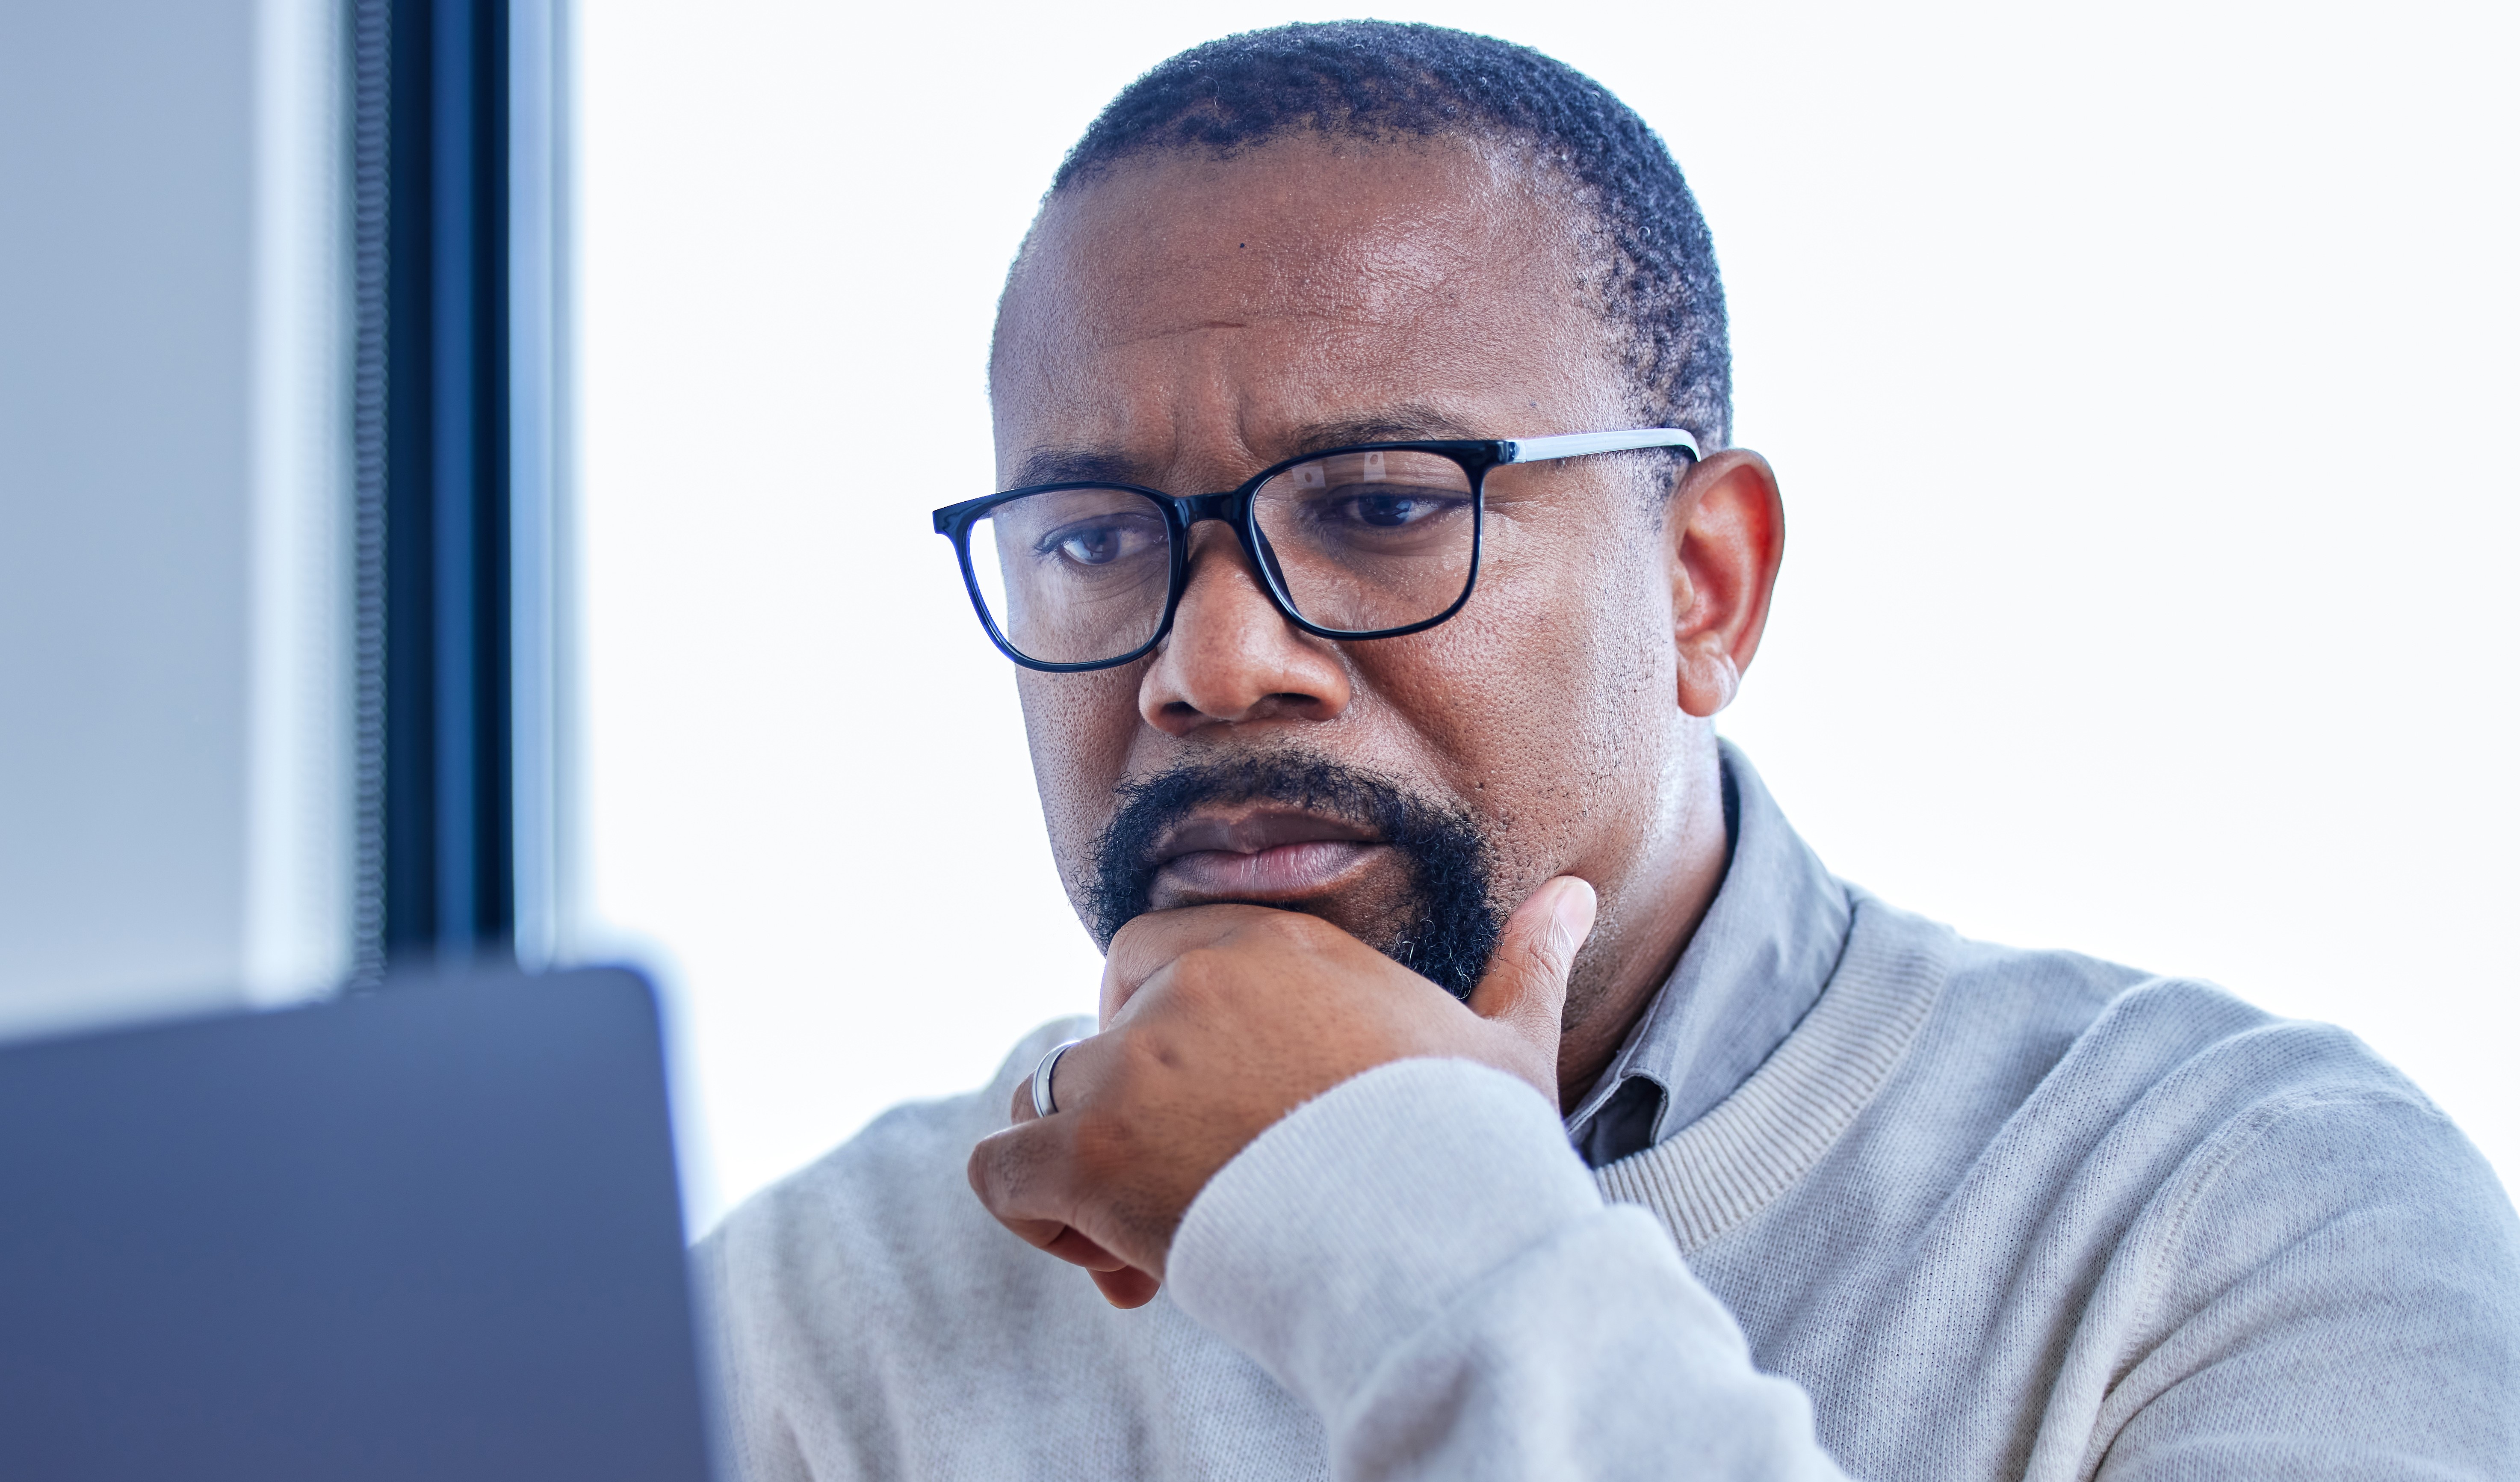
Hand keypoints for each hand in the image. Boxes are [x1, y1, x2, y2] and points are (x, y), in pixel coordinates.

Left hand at [967, 875, 1598, 1307]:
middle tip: (1181, 1196)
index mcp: (1274, 948)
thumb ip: (1528, 964)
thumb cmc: (1479, 1150)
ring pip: (1042, 1098)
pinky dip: (1035, 1214)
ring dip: (1080, 1172)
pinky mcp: (1088, 1151)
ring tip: (1149, 1243)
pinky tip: (1114, 1261)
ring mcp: (1132, 1065)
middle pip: (1093, 1032)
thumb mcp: (1509, 1043)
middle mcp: (1189, 987)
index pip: (1151, 957)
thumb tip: (1577, 895)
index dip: (1164, 1039)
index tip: (1213, 1119)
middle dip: (1121, 1115)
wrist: (1441, 1245)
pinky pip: (1000, 1167)